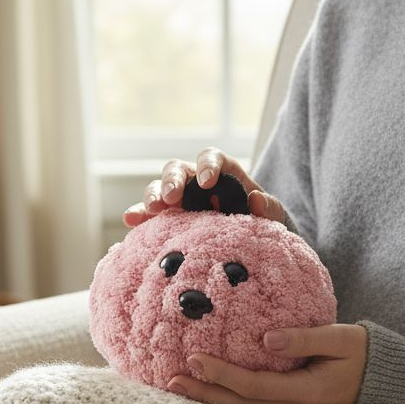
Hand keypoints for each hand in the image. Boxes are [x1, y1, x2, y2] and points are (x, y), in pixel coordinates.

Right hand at [122, 147, 286, 227]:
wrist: (252, 246)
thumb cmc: (262, 223)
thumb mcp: (273, 216)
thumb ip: (269, 208)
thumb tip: (256, 200)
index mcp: (222, 172)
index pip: (212, 158)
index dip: (208, 165)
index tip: (208, 181)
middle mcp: (196, 181)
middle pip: (178, 169)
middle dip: (173, 181)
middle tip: (172, 198)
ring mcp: (179, 200)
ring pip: (159, 188)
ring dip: (153, 195)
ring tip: (150, 210)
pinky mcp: (166, 219)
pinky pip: (149, 214)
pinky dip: (139, 215)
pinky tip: (131, 221)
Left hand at [166, 323, 369, 403]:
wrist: (388, 380)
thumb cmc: (365, 353)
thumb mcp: (342, 338)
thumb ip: (305, 338)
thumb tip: (267, 338)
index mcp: (308, 392)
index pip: (254, 386)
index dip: (222, 374)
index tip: (194, 357)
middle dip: (206, 394)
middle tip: (172, 380)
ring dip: (213, 400)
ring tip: (181, 387)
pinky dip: (230, 401)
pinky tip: (210, 390)